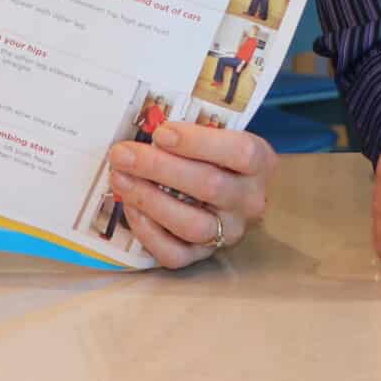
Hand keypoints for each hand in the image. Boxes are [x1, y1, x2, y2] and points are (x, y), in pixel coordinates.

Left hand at [107, 120, 276, 268]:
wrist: (231, 194)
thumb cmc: (216, 157)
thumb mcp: (218, 136)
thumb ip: (191, 131)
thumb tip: (145, 125)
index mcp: (260, 164)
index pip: (241, 152)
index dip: (199, 142)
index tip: (161, 133)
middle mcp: (249, 201)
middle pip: (209, 186)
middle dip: (159, 168)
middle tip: (123, 153)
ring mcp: (228, 233)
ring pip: (192, 224)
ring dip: (150, 200)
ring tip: (120, 178)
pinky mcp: (204, 256)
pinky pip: (175, 253)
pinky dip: (148, 232)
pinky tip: (131, 208)